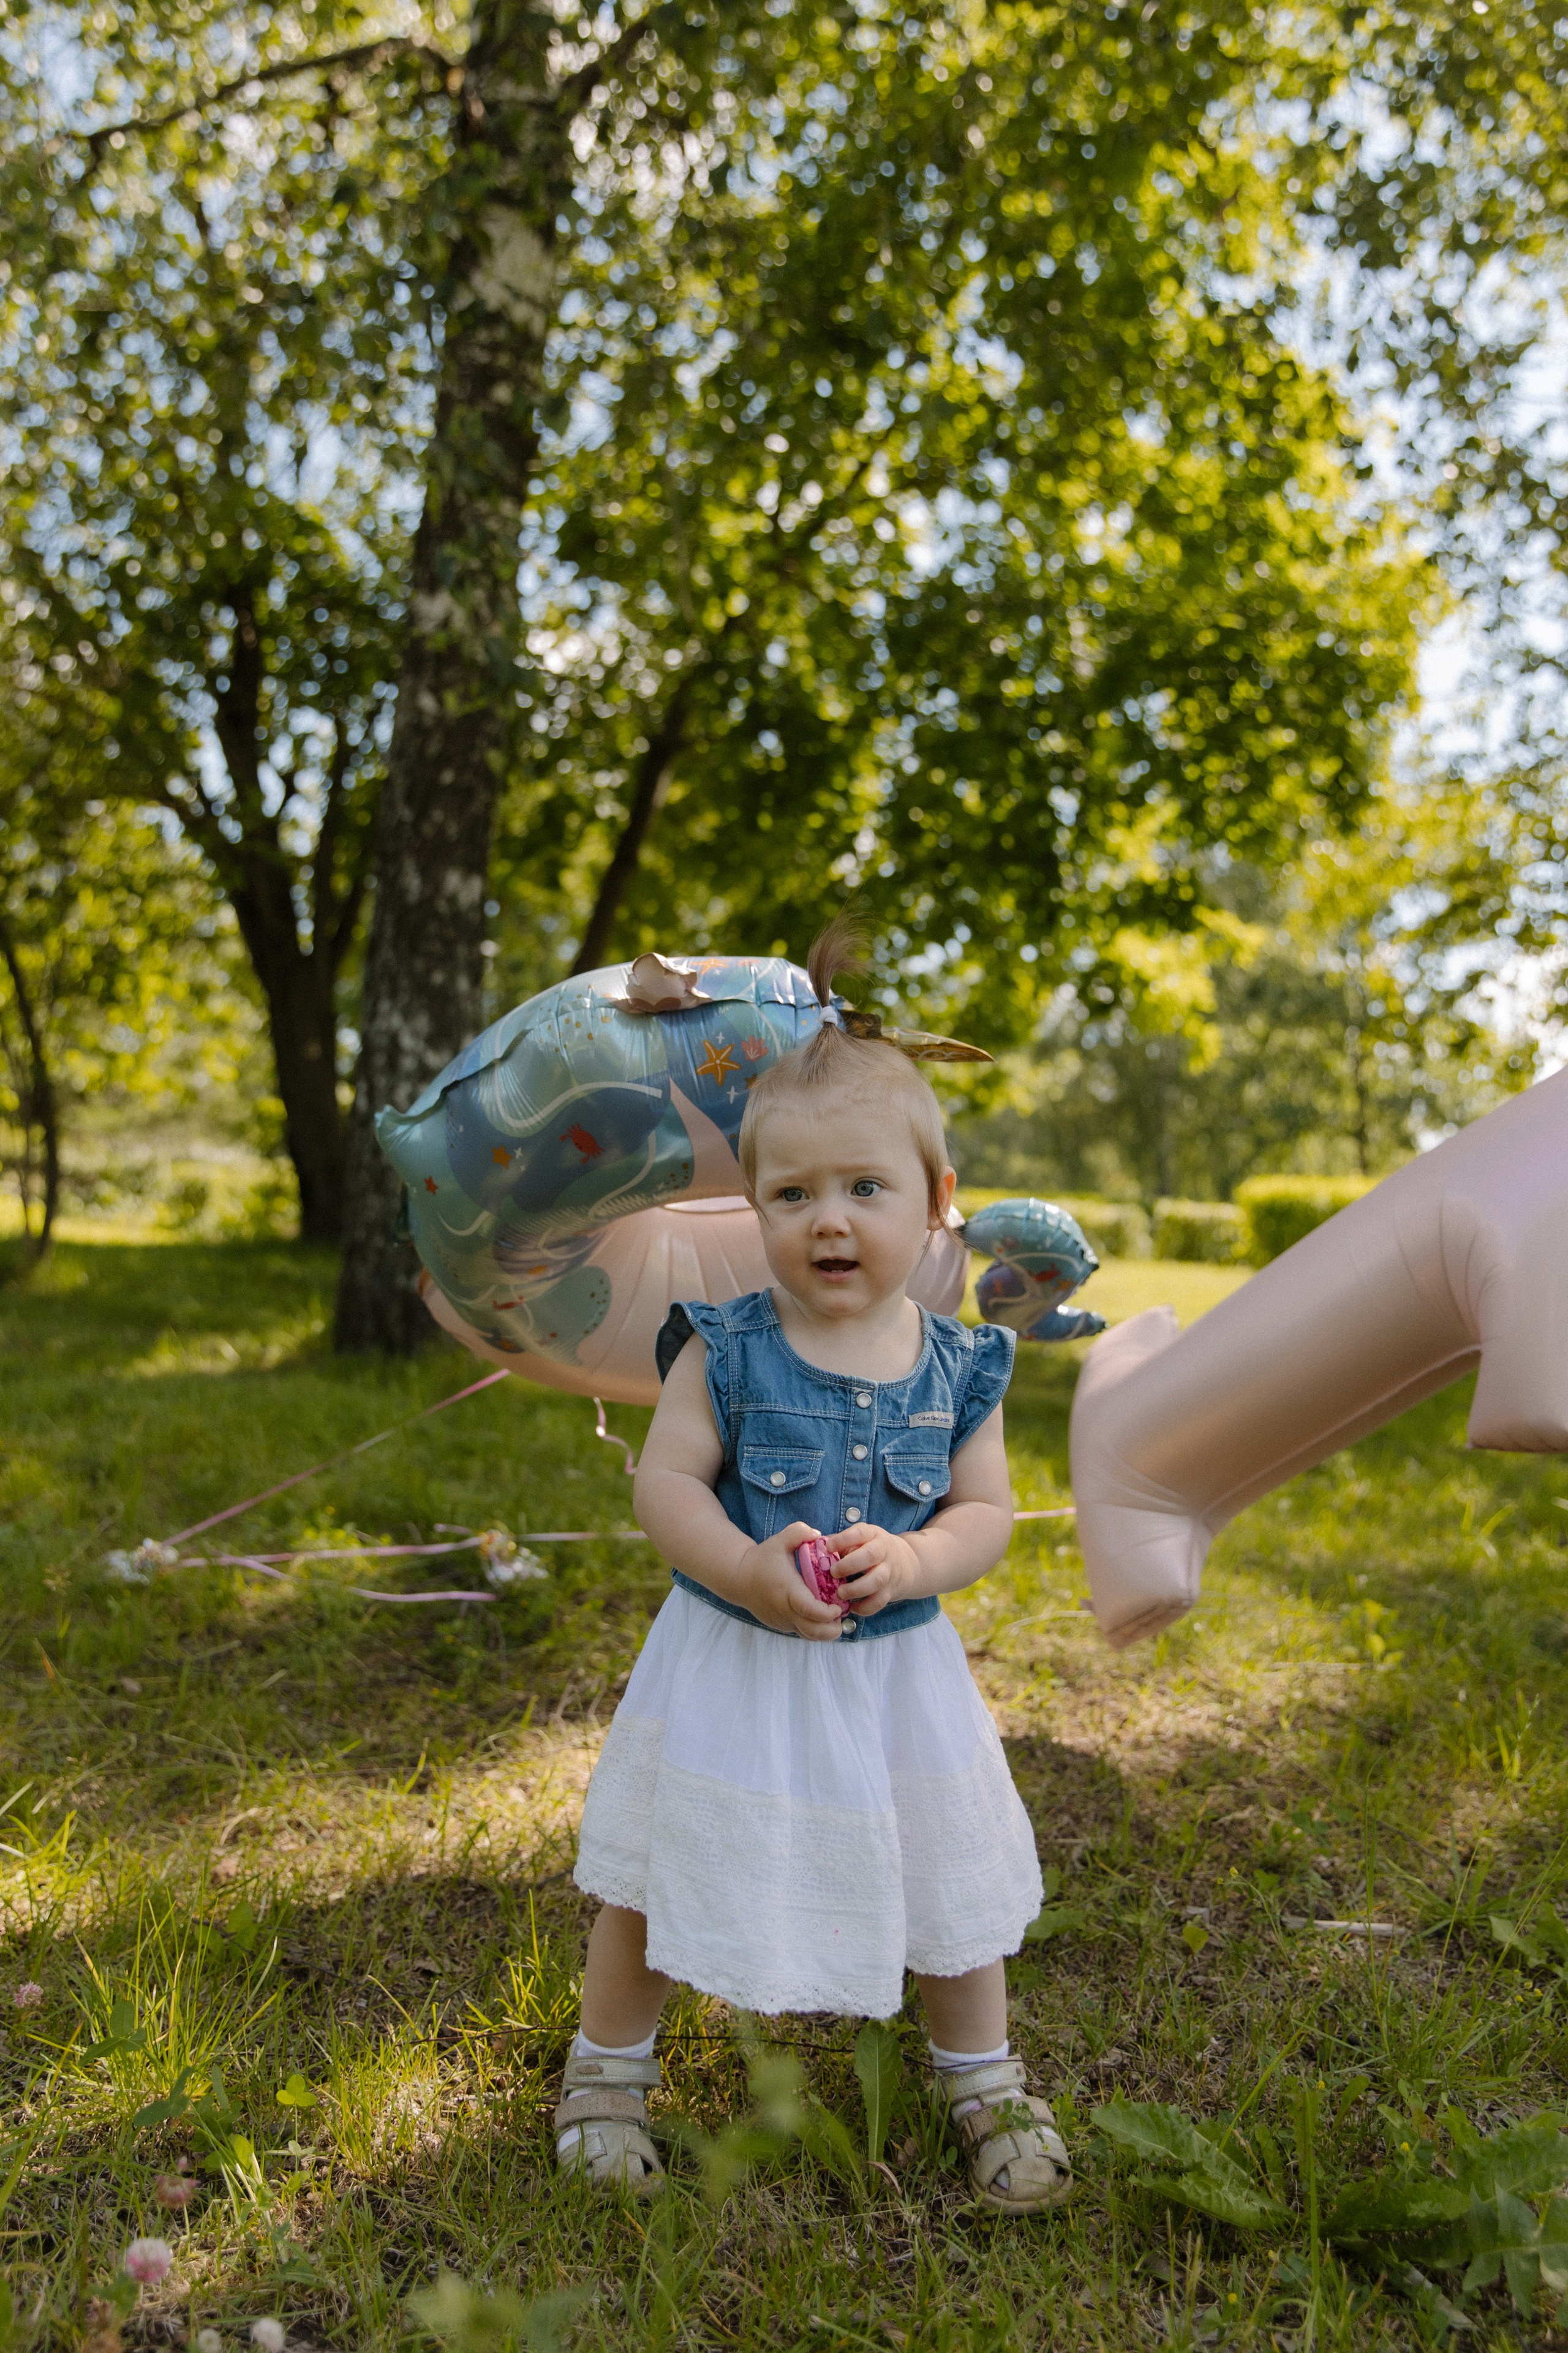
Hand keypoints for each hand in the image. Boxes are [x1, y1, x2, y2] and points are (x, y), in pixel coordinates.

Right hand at [737, 1521, 847, 1641]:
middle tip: (842, 1618)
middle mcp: (785, 1610)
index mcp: (788, 1590)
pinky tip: (821, 1618)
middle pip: (813, 1631)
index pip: (810, 1610)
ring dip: (825, 1632)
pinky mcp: (781, 1626)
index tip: (838, 1606)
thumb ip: (799, 1532)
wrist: (739, 1578)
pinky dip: (814, 1629)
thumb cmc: (762, 1559)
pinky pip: (801, 1632)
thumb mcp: (779, 1541)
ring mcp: (782, 1621)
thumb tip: (819, 1535)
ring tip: (835, 1619)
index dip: (828, 1613)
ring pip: (808, 1636)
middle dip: (832, 1630)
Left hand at [827, 1522, 919, 1617]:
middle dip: (849, 1565)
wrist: (908, 1563)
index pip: (859, 1533)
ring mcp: (889, 1571)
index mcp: (873, 1535)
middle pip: (870, 1556)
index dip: (843, 1539)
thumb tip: (817, 1548)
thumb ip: (842, 1542)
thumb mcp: (863, 1538)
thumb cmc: (873, 1549)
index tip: (828, 1547)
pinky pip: (880, 1601)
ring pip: (876, 1580)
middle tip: (833, 1573)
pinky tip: (852, 1608)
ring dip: (856, 1589)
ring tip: (840, 1593)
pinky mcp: (891, 1590)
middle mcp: (884, 1551)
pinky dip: (865, 1608)